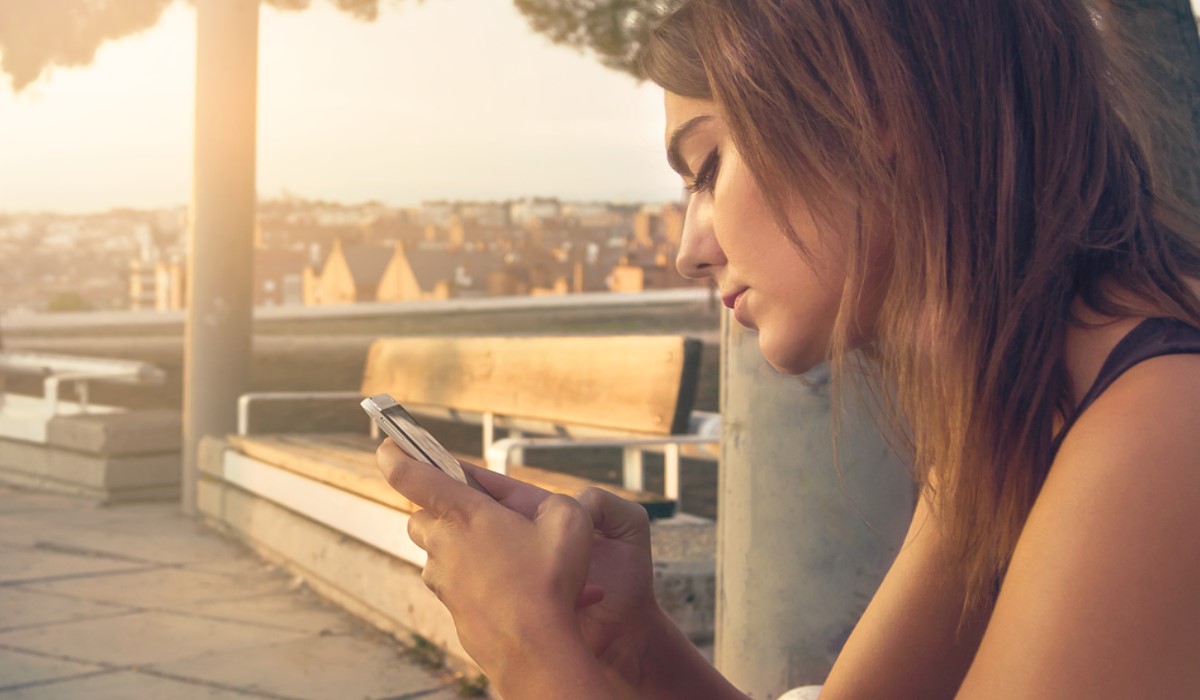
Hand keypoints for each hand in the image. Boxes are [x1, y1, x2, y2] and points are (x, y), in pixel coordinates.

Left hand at [374, 441, 663, 692]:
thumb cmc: (550, 582)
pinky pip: (454, 584)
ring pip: (436, 553)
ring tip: (503, 554)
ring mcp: (444, 580)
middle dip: (439, 509)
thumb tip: (546, 511)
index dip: (395, 454)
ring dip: (457, 547)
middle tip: (476, 512)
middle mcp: (444, 545)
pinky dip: (472, 579)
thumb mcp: (569, 522)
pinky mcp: (452, 608)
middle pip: (420, 516)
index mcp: (464, 513)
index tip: (388, 443)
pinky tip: (509, 586)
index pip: (411, 475)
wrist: (535, 649)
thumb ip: (553, 504)